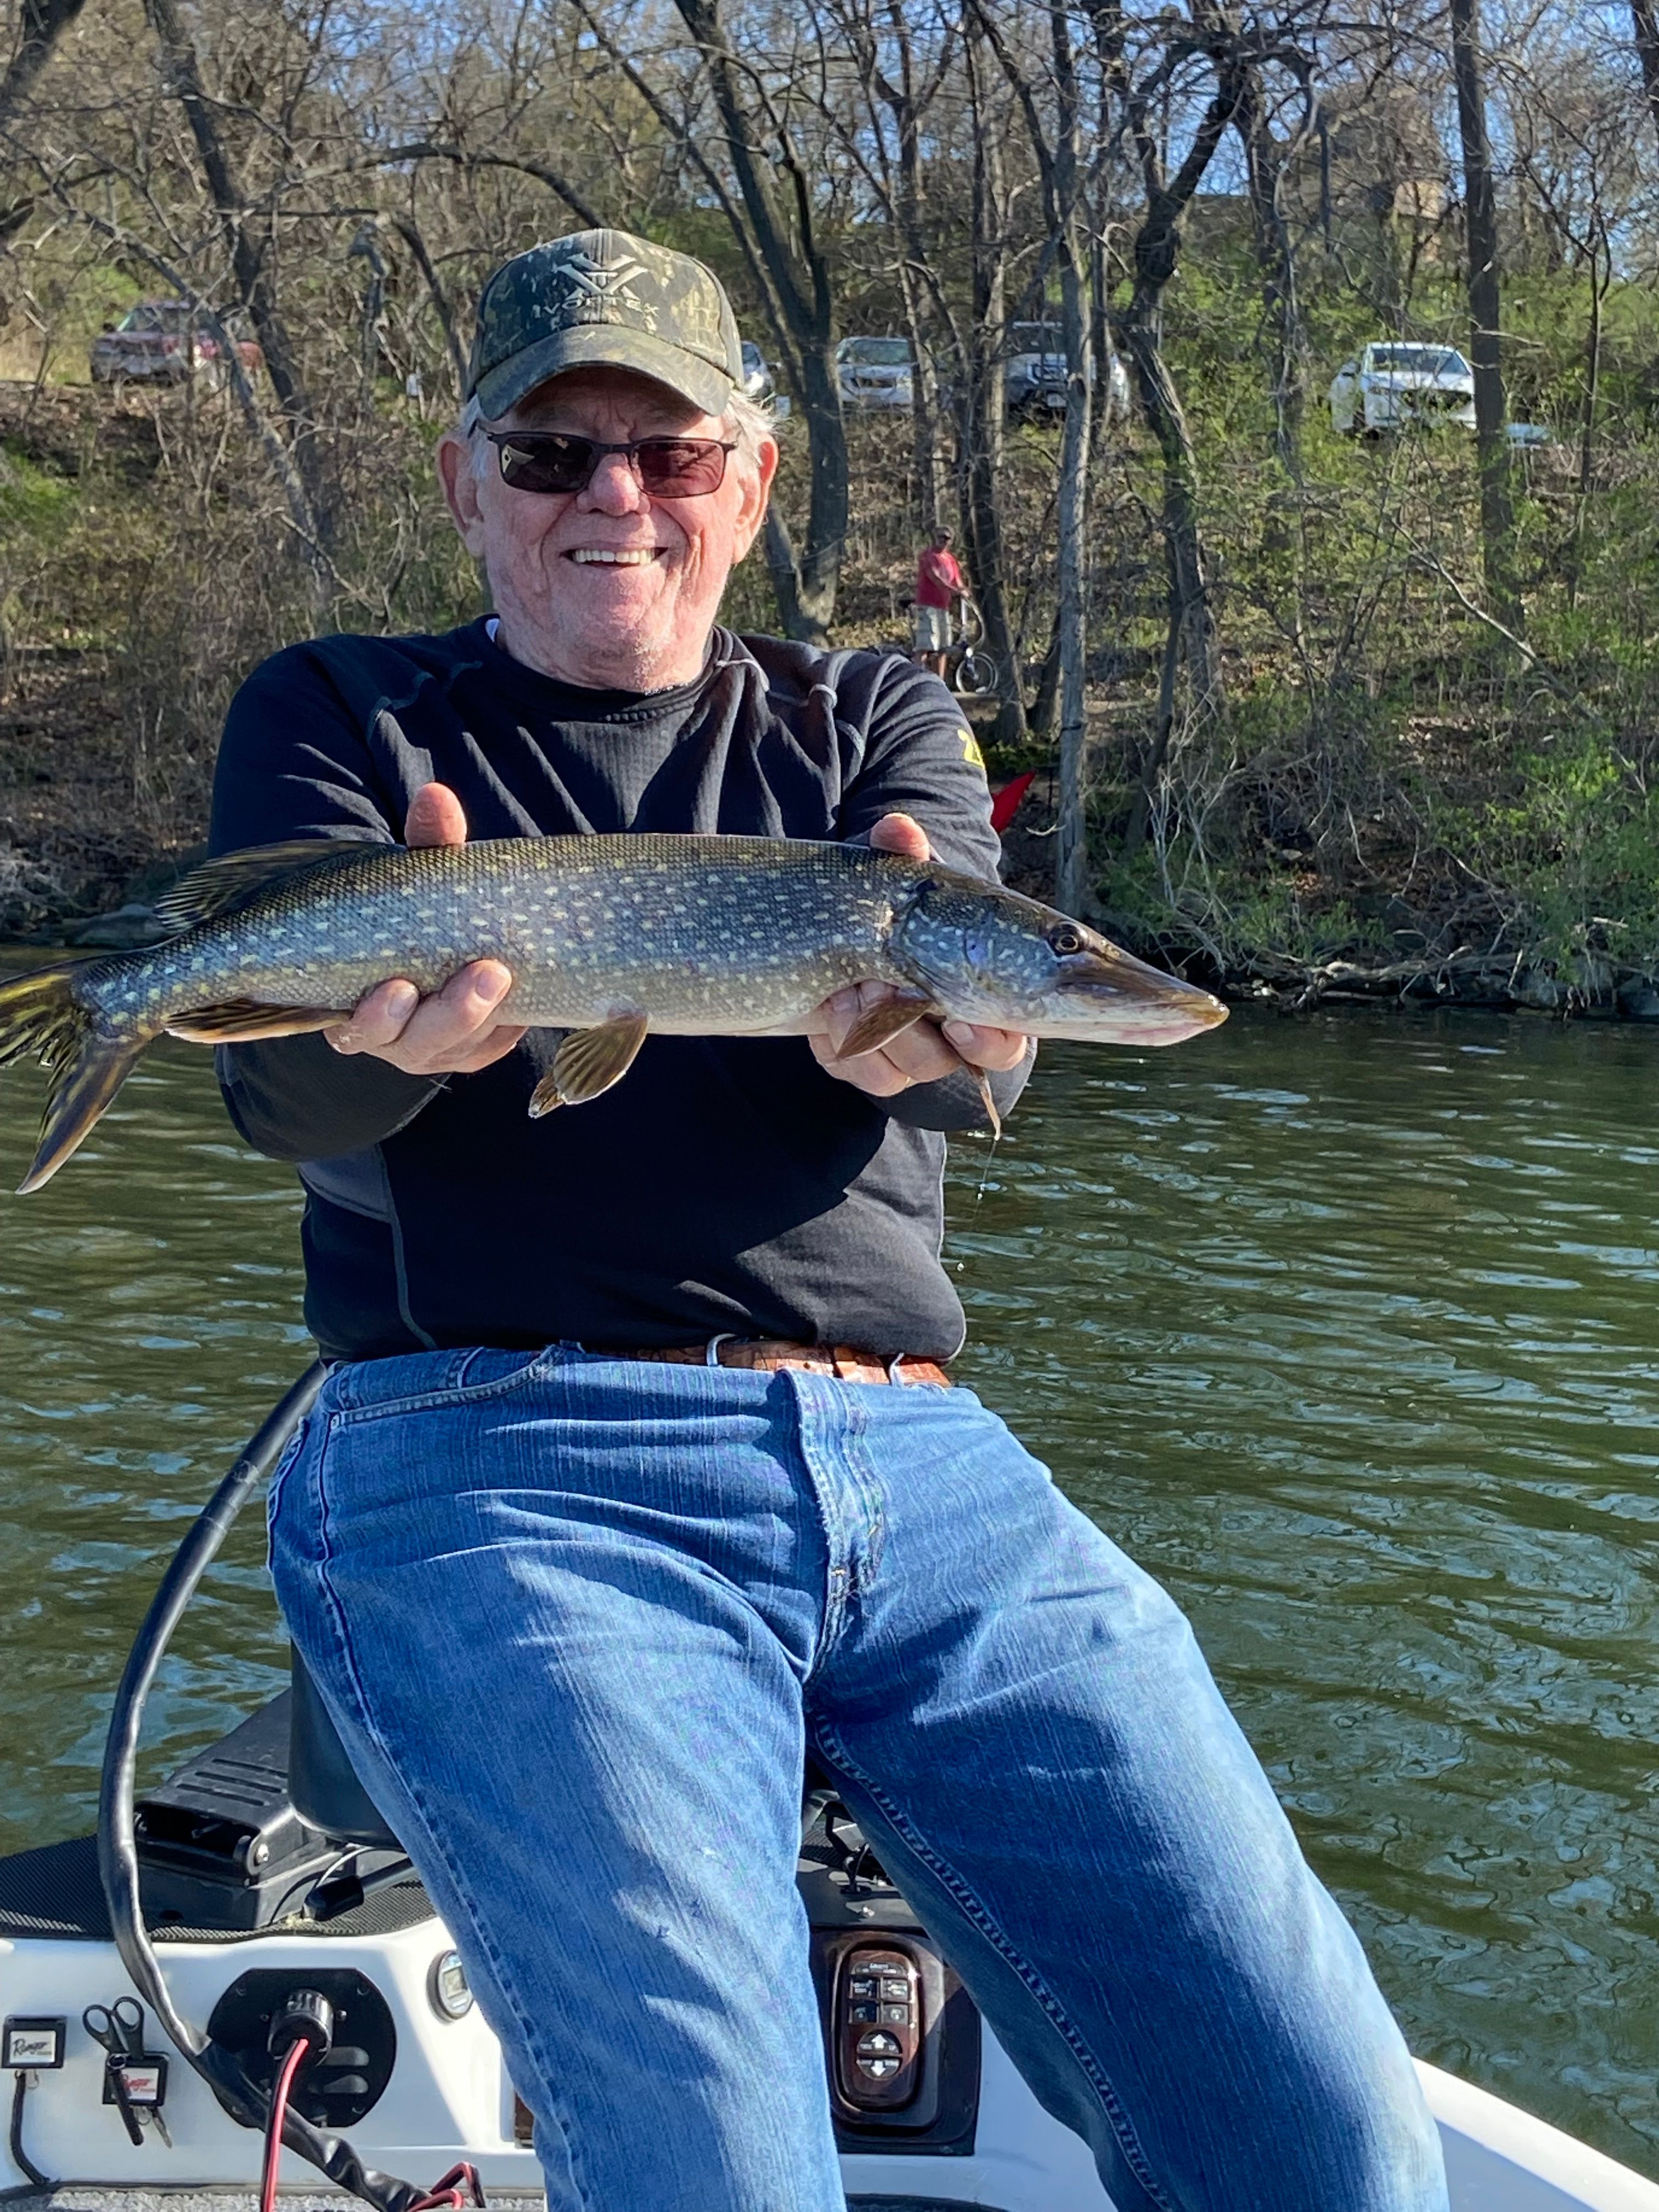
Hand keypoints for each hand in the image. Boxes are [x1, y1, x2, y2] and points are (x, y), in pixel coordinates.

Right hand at [326, 782, 528, 1076]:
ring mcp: (434, 1046)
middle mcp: (390, 1036)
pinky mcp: (474, 1049)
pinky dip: (507, 1026)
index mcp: (356, 1003)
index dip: (375, 1018)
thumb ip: (428, 843)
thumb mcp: (422, 874)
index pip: (355, 1026)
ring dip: (481, 1017)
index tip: (400, 988)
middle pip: (413, 1045)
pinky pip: (491, 1048)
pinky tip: (524, 998)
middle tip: (486, 973)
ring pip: (456, 1048)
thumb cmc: (418, 907)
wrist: (452, 933)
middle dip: (449, 1015)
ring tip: (502, 974)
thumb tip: (436, 796)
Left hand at [809, 813, 1029, 1100]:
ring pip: (910, 1070)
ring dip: (877, 1027)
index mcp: (988, 997)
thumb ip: (905, 856)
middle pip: (955, 1062)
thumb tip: (897, 828)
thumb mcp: (900, 882)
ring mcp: (914, 1053)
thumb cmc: (895, 910)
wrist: (840, 936)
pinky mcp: (870, 1063)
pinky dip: (845, 1043)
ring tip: (853, 984)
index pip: (1011, 1040)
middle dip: (920, 1030)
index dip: (993, 1040)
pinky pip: (867, 1073)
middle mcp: (957, 1033)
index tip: (958, 1019)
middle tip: (890, 989)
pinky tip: (830, 1003)